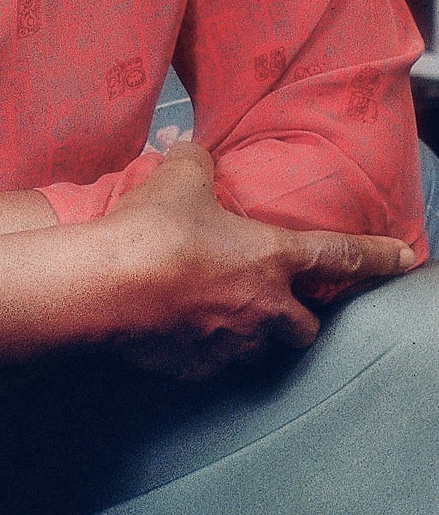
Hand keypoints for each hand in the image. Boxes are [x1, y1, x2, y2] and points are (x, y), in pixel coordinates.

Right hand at [105, 141, 414, 378]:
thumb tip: (188, 145)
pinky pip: (212, 362)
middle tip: (276, 300)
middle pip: (304, 327)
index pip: (342, 255)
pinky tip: (178, 327)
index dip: (379, 256)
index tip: (407, 259)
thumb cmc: (154, 229)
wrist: (108, 285)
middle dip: (298, 317)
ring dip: (249, 334)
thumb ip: (195, 159)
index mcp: (271, 257)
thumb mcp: (180, 177)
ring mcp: (231, 344)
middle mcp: (263, 307)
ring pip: (258, 348)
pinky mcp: (196, 369)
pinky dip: (204, 347)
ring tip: (219, 314)